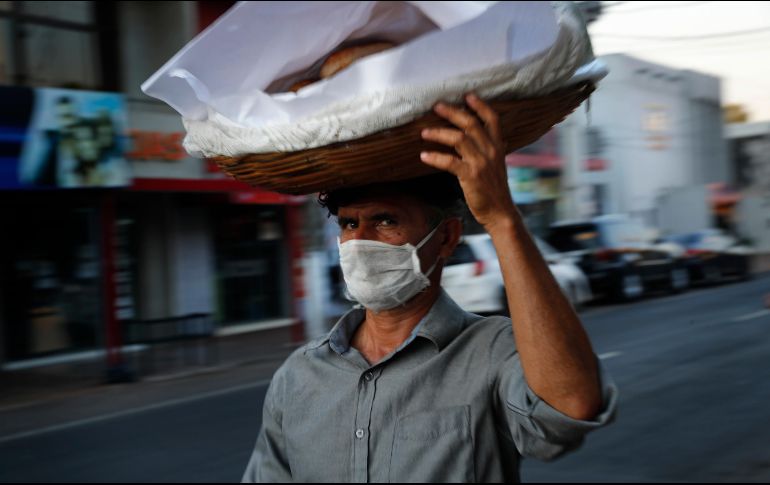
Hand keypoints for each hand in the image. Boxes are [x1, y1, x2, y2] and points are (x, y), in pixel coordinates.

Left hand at [420, 93, 516, 229]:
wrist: (500, 211)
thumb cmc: (494, 189)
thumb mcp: (497, 165)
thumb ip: (491, 150)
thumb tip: (484, 139)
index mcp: (498, 146)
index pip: (492, 119)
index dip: (480, 105)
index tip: (467, 95)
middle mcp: (491, 150)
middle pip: (471, 124)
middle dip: (452, 112)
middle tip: (436, 106)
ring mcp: (481, 163)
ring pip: (458, 138)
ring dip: (438, 133)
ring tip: (423, 132)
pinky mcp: (470, 176)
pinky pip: (449, 162)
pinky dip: (435, 157)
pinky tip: (424, 156)